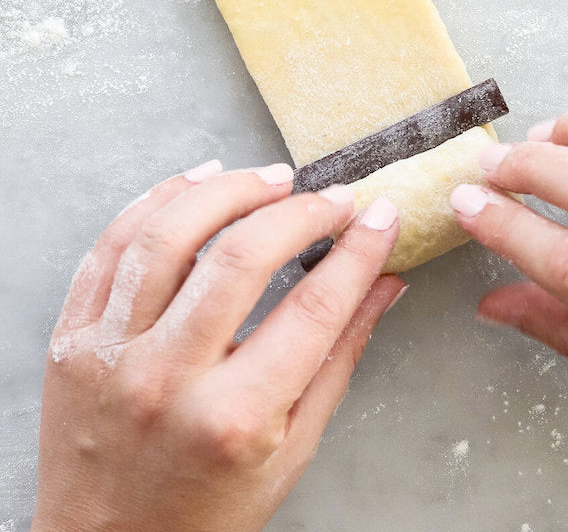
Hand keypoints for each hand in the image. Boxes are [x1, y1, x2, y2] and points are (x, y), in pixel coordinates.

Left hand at [33, 161, 403, 531]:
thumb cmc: (208, 510)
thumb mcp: (294, 447)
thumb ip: (341, 355)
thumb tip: (385, 282)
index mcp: (233, 417)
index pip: (315, 307)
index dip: (359, 252)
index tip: (380, 218)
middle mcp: (166, 379)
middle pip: (241, 258)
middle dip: (301, 212)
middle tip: (334, 199)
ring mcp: (109, 355)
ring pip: (169, 236)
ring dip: (228, 190)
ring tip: (272, 179)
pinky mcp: (72, 338)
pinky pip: (110, 247)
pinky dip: (157, 200)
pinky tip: (200, 180)